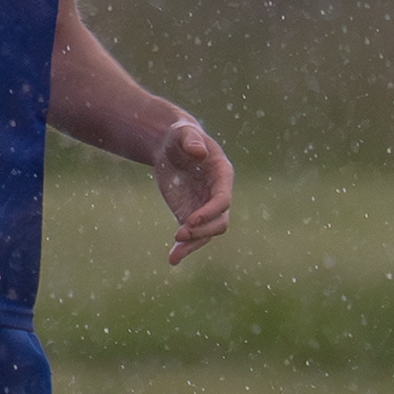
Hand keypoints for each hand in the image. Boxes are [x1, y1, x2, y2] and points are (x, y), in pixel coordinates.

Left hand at [155, 116, 234, 264]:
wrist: (171, 146)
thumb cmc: (181, 136)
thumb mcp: (184, 133)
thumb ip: (192, 141)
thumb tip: (199, 153)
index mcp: (222, 175)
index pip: (223, 200)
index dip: (210, 211)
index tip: (189, 220)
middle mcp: (218, 194)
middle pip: (219, 221)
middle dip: (202, 230)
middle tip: (179, 234)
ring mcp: (205, 207)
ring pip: (207, 233)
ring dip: (193, 245)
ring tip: (175, 255)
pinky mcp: (191, 214)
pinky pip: (192, 235)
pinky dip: (184, 247)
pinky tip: (173, 259)